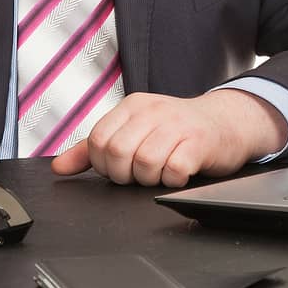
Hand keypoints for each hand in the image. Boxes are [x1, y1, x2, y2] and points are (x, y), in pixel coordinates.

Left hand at [50, 90, 287, 186]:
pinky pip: (174, 170)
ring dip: (151, 179)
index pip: (98, 140)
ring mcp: (177, 124)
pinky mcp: (199, 142)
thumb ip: (92, 149)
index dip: (104, 164)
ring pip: (144, 164)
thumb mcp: (135, 131)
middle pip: (118, 154)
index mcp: (133, 107)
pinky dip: (173, 180)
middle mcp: (153, 111)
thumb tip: (59, 167)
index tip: (121, 167)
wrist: (228, 122)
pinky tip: (180, 173)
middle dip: (126, 175)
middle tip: (142, 173)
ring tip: (162, 172)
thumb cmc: (179, 131)